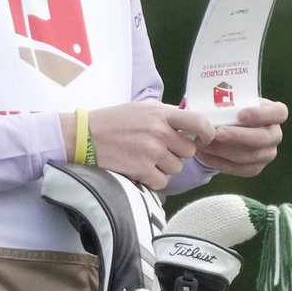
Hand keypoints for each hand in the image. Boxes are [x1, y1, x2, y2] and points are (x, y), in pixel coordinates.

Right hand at [83, 101, 216, 190]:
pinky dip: (153, 179)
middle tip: (158, 149)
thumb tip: (191, 127)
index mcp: (160, 113)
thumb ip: (166, 116)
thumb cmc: (112, 121)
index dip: (207, 132)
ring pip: (176, 168)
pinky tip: (139, 170)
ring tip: (145, 158)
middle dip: (176, 152)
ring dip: (164, 167)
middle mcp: (159, 132)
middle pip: (188, 150)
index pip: (198, 122)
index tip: (205, 138)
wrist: (84, 136)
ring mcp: (151, 152)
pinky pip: (162, 181)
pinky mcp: (142, 170)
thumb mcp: (141, 109)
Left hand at [195, 98, 285, 176]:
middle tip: (217, 133)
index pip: (279, 113)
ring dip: (223, 150)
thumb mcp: (230, 102)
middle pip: (264, 138)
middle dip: (239, 136)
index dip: (261, 114)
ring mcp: (268, 153)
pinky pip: (239, 169)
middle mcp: (274, 134)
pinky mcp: (255, 167)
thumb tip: (206, 109)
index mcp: (274, 113)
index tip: (241, 114)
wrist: (227, 128)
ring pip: (250, 156)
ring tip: (202, 143)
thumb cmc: (230, 109)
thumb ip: (225, 103)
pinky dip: (218, 162)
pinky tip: (203, 154)